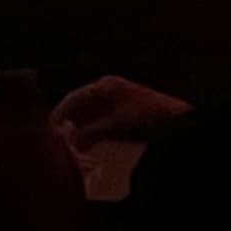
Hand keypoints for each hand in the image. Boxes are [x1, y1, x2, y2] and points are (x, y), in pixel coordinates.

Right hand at [52, 73, 190, 156]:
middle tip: (60, 140)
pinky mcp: (130, 109)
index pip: (72, 98)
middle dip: (71, 123)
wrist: (183, 123)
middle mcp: (111, 88)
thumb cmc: (149, 120)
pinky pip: (105, 118)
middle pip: (82, 105)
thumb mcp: (115, 127)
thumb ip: (90, 134)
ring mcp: (121, 97)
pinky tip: (95, 143)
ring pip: (93, 112)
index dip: (59, 115)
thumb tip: (72, 144)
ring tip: (76, 145)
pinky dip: (96, 129)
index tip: (48, 131)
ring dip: (83, 128)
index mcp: (105, 86)